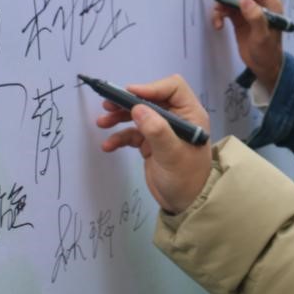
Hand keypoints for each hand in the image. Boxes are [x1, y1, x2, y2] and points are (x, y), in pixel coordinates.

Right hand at [95, 75, 212, 213]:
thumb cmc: (186, 179)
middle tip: (107, 104)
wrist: (186, 204)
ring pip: (138, 115)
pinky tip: (109, 146)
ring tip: (102, 122)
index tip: (130, 95)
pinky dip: (120, 137)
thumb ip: (156, 131)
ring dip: (119, 117)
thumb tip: (138, 108)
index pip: (172, 88)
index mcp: (191, 114)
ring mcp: (163, 130)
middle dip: (128, 101)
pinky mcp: (151, 143)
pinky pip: (132, 133)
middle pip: (150, 99)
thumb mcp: (172, 155)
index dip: (151, 88)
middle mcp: (177, 118)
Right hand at [213, 0, 283, 89]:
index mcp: (271, 4)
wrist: (263, 66)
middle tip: (222, 5)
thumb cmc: (268, 52)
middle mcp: (259, 3)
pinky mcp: (237, 17)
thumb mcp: (262, 37)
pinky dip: (219, 14)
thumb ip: (256, 17)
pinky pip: (225, 8)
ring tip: (218, 19)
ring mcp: (247, 9)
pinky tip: (218, 25)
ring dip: (221, 4)